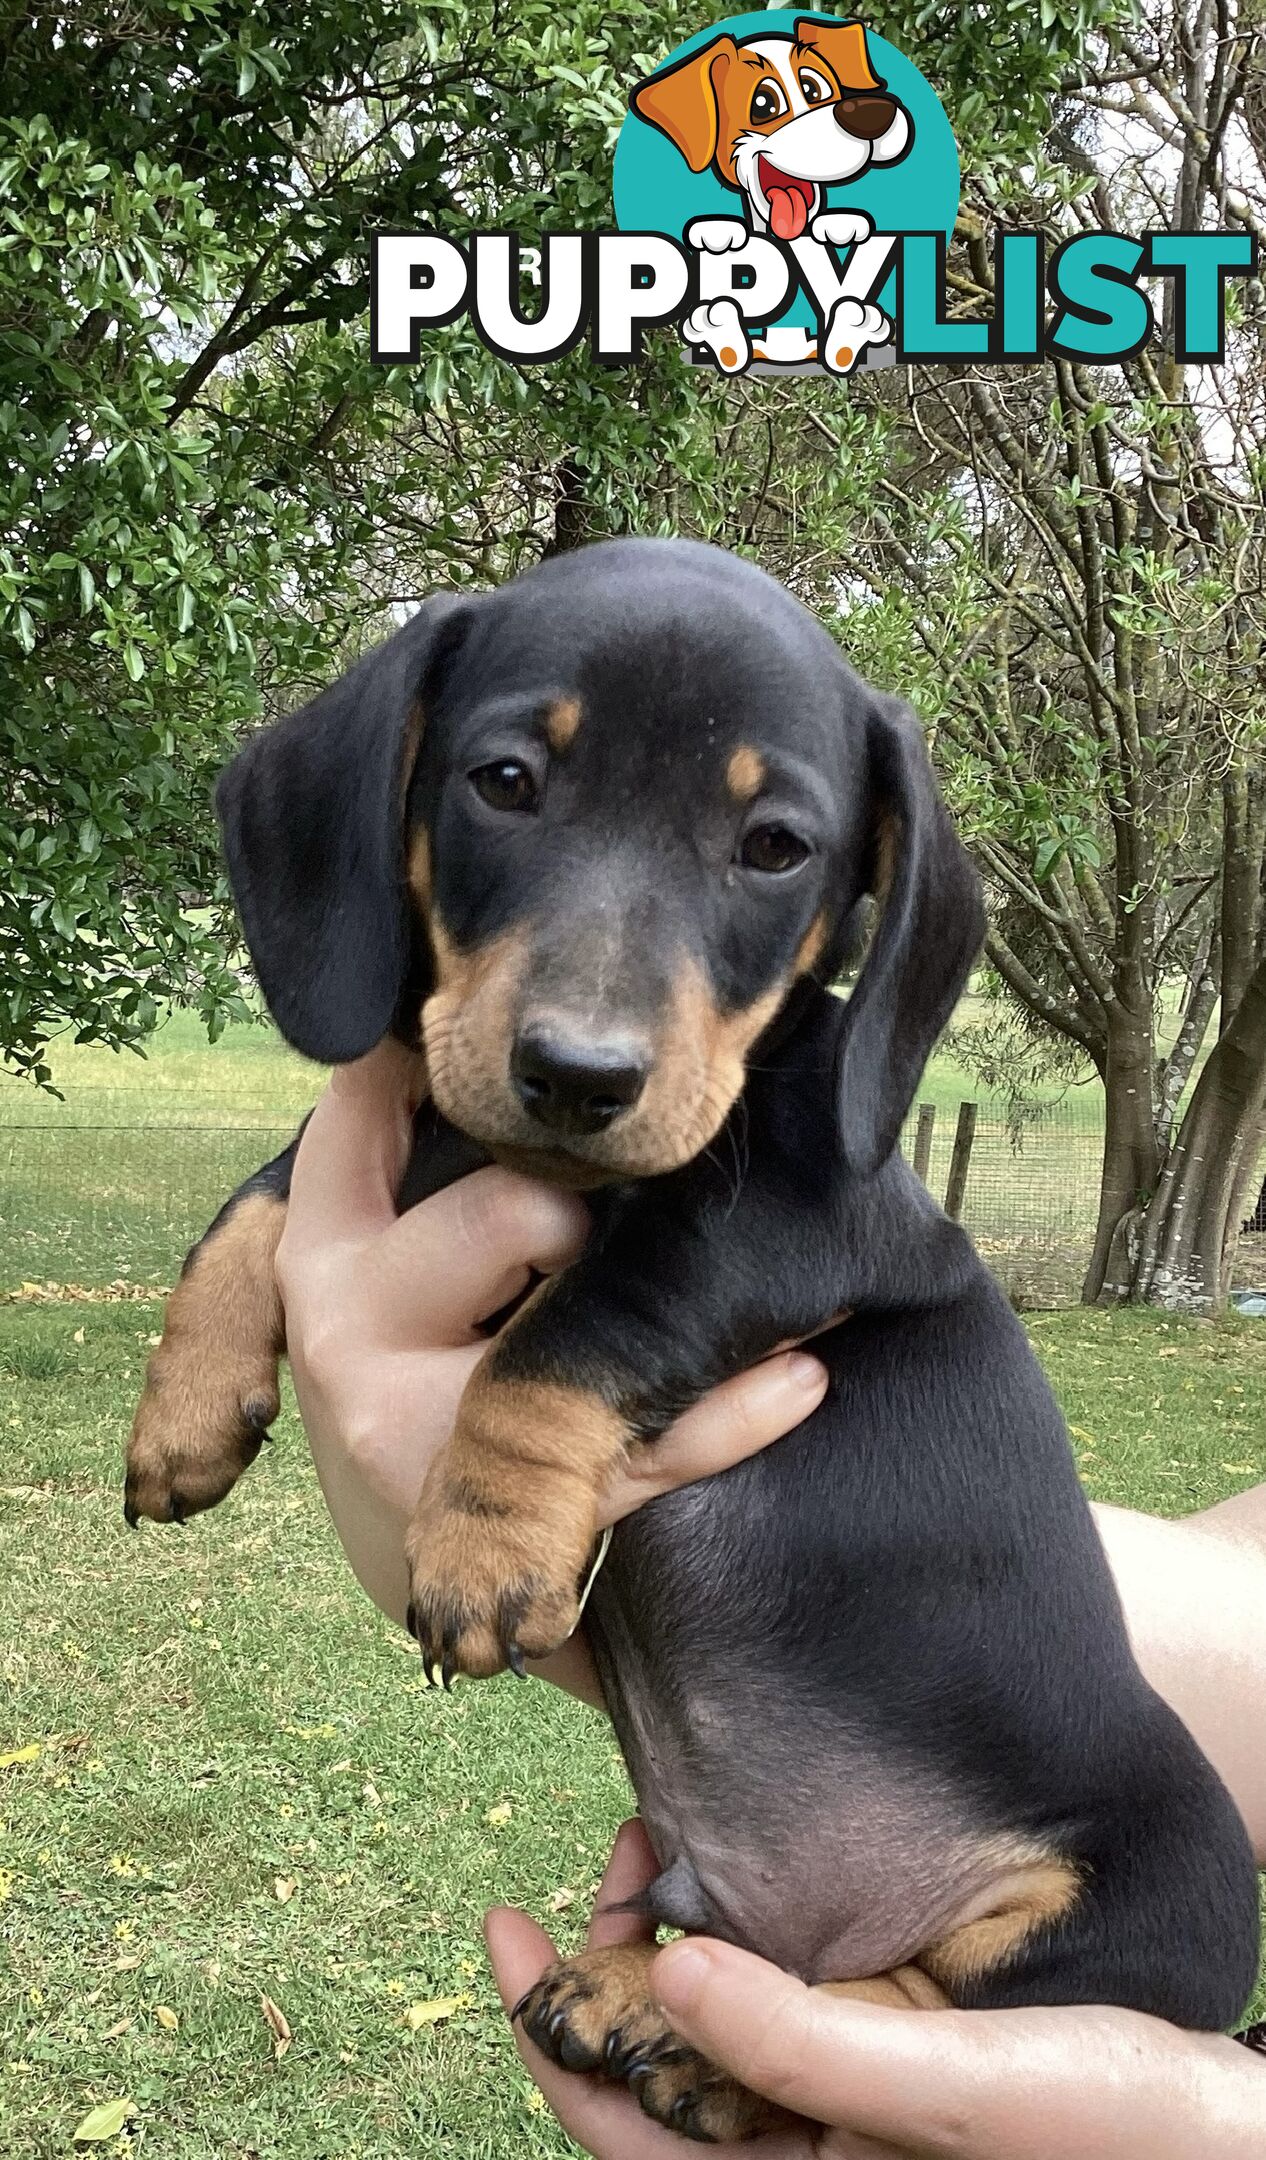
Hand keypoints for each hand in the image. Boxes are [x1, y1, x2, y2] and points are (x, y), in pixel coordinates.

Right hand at [276, 1042, 828, 1701]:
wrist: (436, 1578)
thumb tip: (475, 1004)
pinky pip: (641, 1449)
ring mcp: (412, 1427)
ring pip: (568, 1337)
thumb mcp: (383, 1268)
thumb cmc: (430, 1371)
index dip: (434, 1059)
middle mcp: (349, 1327)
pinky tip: (797, 1378)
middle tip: (635, 1228)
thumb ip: (409, 1156)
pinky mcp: (499, 1505)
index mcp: (321, 1249)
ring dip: (685, 1315)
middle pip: (509, 1209)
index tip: (515, 1036)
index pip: (357, 1115)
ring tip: (776, 1301)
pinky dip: (737, 1412)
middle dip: (602, 1210)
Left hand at [488, 1822, 1264, 2159]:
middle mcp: (798, 2159)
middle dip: (609, 1965)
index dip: (548, 2032)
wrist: (1216, 2136)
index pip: (623, 2127)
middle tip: (612, 1848)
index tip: (502, 1932)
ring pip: (709, 2029)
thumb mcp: (946, 2093)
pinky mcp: (876, 2062)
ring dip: (673, 1940)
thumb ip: (803, 2042)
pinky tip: (737, 1872)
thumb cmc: (1106, 2135)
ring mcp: (835, 2112)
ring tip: (664, 1838)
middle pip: (654, 2070)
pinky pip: (774, 2006)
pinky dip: (741, 1939)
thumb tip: (667, 1971)